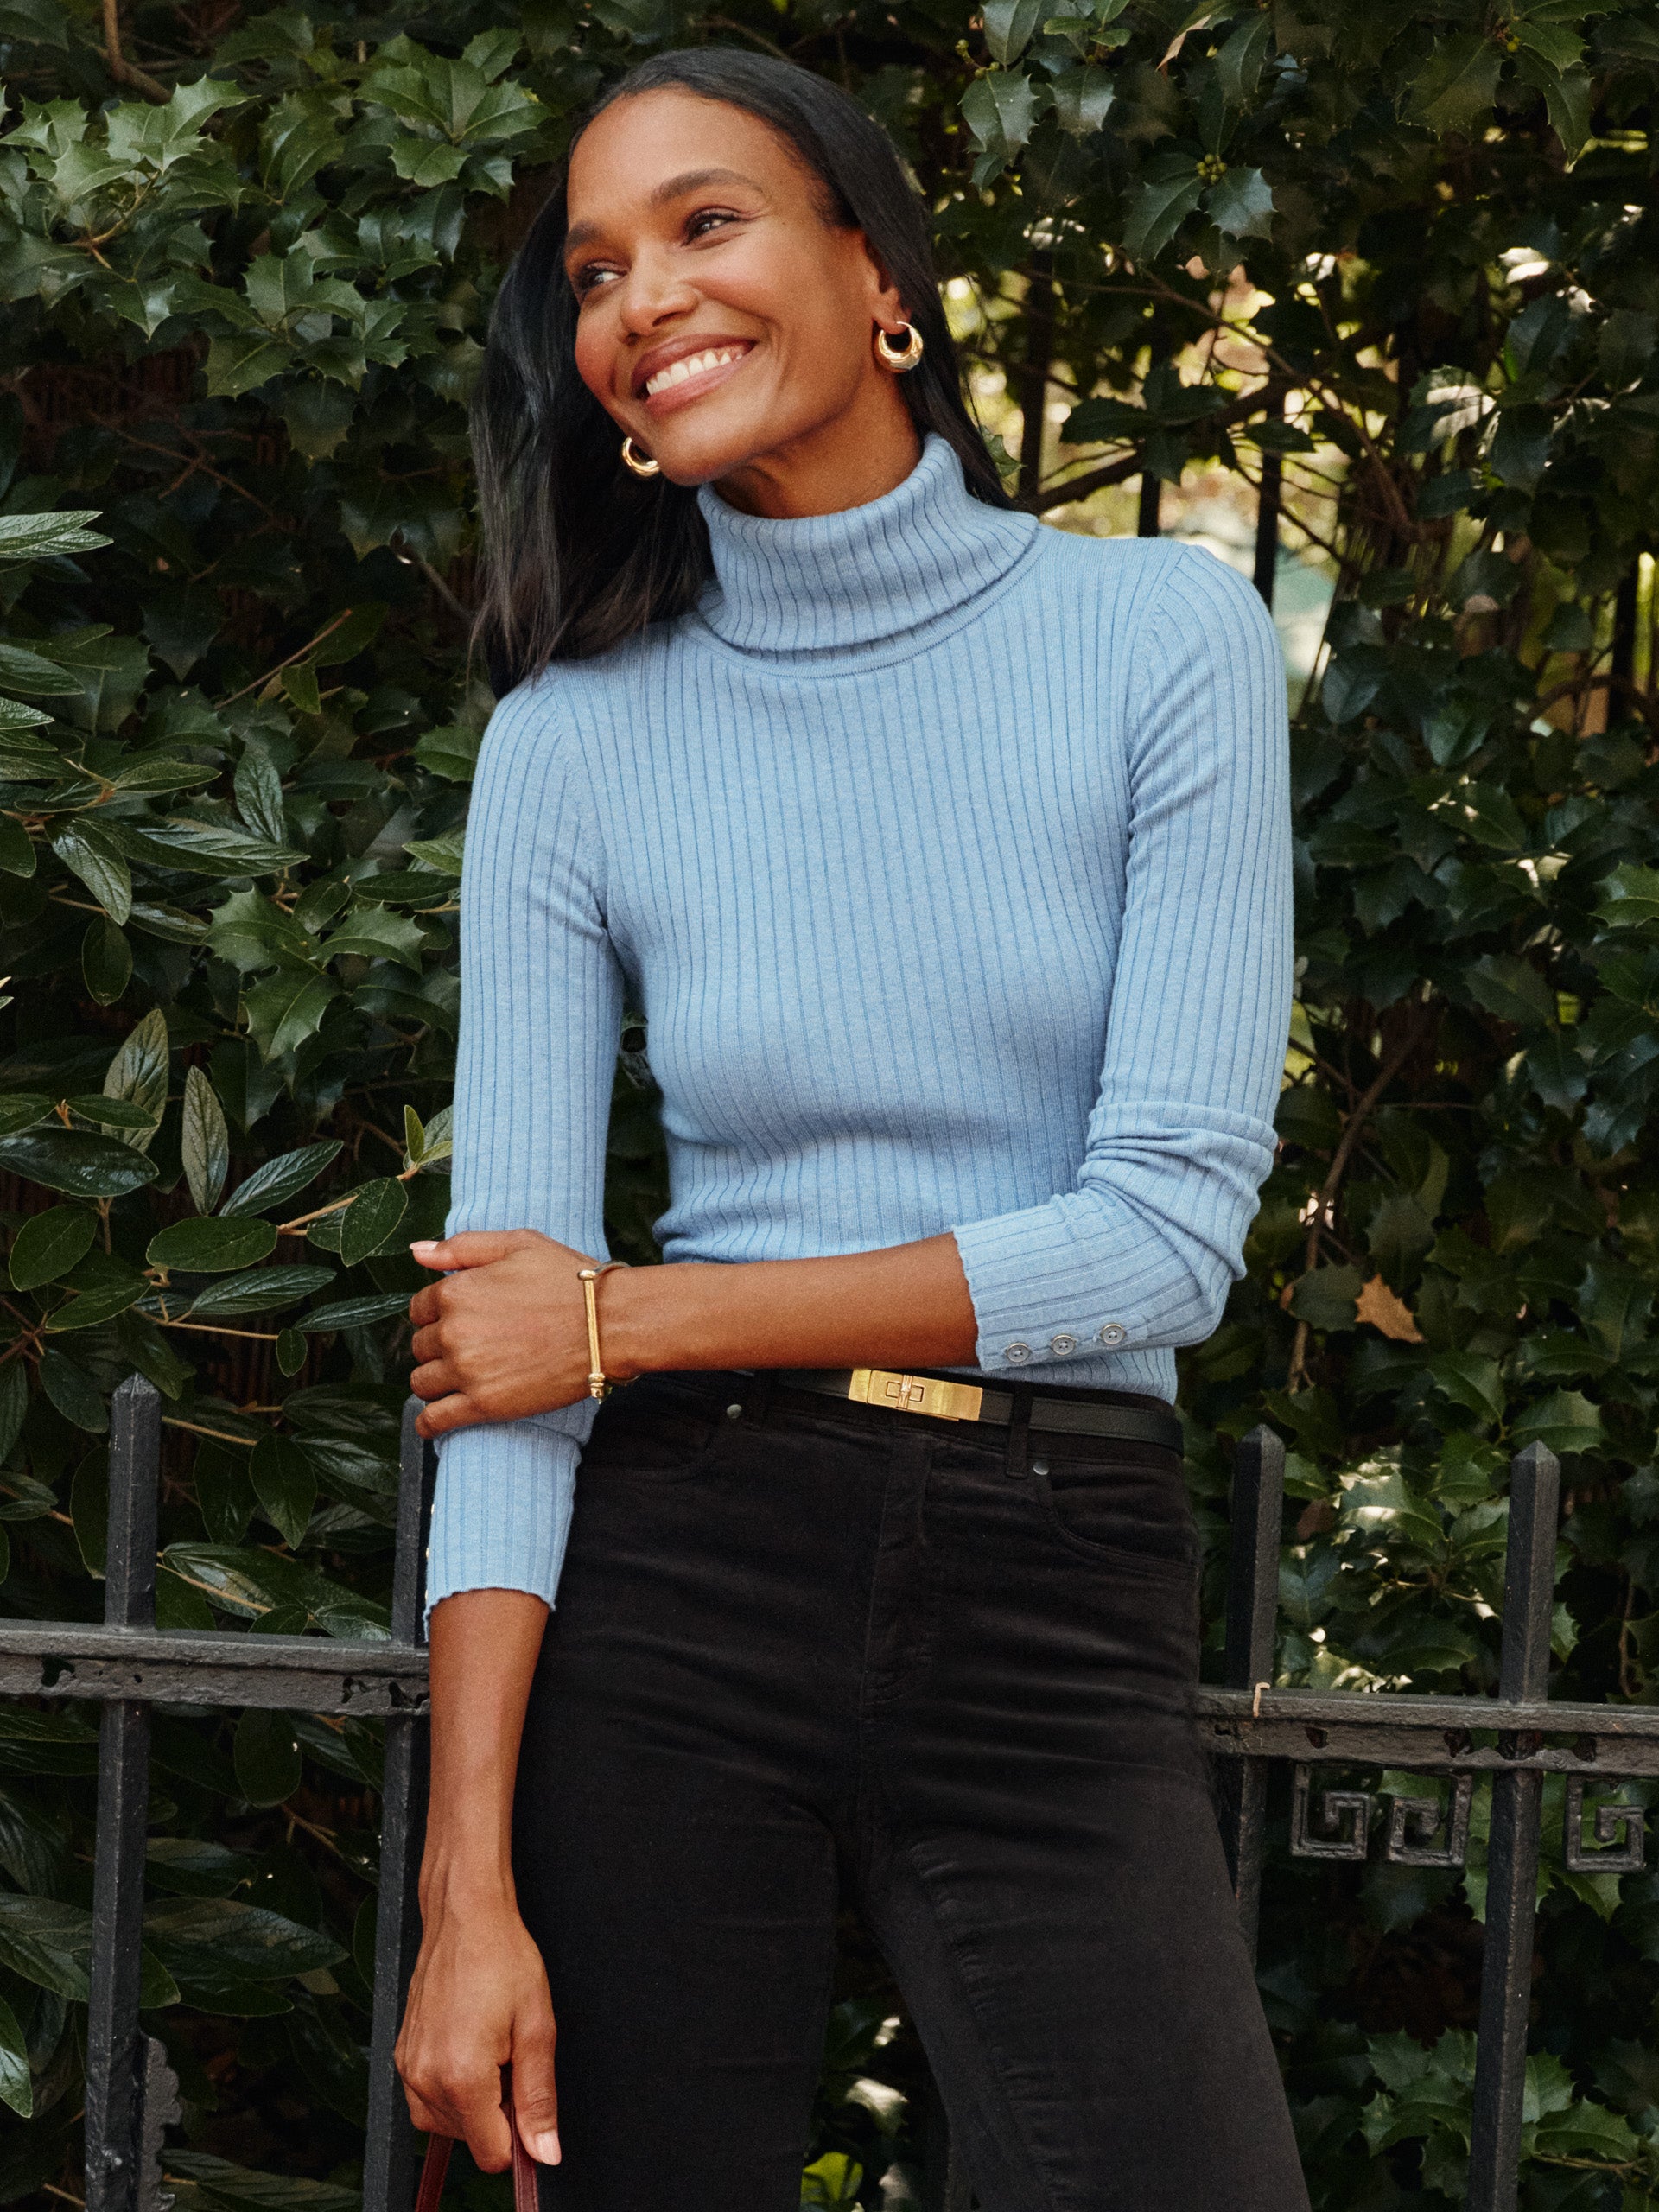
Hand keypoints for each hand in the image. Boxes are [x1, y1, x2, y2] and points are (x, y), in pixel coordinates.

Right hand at [396, 1887, 559, 2169]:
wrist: (465, 1914)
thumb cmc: (503, 1958)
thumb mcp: (537, 2026)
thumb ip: (538, 2098)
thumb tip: (544, 2153)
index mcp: (463, 2077)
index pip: (492, 2154)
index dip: (519, 2136)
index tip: (527, 2099)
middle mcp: (427, 2079)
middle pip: (470, 2139)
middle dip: (496, 2112)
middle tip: (510, 2056)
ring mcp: (408, 2068)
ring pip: (446, 2122)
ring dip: (473, 2102)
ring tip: (491, 2047)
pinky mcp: (401, 2054)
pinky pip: (426, 2098)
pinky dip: (451, 2087)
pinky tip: (469, 2047)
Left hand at [408, 1230, 600, 1439]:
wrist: (610, 1324)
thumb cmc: (570, 1280)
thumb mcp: (519, 1245)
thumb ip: (462, 1247)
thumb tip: (417, 1250)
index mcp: (457, 1291)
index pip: (420, 1308)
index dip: (437, 1312)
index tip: (457, 1318)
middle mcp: (454, 1332)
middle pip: (421, 1346)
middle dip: (438, 1345)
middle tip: (468, 1346)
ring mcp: (467, 1371)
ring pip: (423, 1382)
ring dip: (434, 1380)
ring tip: (456, 1379)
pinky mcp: (485, 1405)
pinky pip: (436, 1420)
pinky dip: (428, 1423)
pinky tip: (432, 1422)